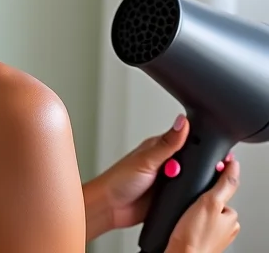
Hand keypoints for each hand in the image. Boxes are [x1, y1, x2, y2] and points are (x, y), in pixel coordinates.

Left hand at [85, 115, 208, 236]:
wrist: (110, 207)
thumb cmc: (119, 179)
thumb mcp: (147, 159)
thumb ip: (167, 143)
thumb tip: (182, 122)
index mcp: (160, 148)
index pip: (187, 140)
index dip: (203, 143)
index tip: (219, 149)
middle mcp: (167, 163)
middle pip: (194, 161)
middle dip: (205, 165)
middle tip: (216, 168)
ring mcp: (170, 181)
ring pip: (194, 179)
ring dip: (200, 182)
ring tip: (208, 184)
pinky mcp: (171, 198)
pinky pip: (189, 196)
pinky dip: (195, 197)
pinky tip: (200, 199)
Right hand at [167, 157, 239, 252]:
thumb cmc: (195, 236)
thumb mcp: (211, 202)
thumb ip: (224, 184)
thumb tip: (234, 165)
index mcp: (230, 217)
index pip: (221, 188)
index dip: (208, 180)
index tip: (198, 176)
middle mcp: (222, 226)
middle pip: (208, 197)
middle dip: (196, 194)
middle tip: (186, 196)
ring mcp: (208, 231)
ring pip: (197, 207)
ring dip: (188, 204)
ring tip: (180, 206)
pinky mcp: (195, 234)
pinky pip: (189, 217)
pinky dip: (183, 214)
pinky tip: (177, 216)